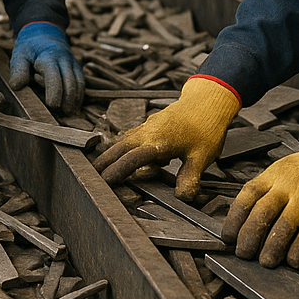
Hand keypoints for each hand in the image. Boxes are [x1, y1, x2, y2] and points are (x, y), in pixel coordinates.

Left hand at [9, 21, 85, 113]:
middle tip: (60, 113)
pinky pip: (82, 83)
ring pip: (79, 83)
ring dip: (75, 99)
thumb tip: (17, 86)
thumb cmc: (29, 47)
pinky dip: (79, 96)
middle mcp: (65, 59)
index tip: (52, 106)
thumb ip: (18, 70)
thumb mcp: (19, 55)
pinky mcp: (78, 68)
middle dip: (67, 100)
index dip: (55, 92)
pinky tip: (73, 106)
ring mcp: (73, 63)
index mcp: (49, 56)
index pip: (54, 76)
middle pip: (70, 82)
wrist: (44, 32)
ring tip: (68, 113)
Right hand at [93, 76, 239, 200]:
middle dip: (104, 162)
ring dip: (112, 154)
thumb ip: (190, 178)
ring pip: (124, 141)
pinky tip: (123, 154)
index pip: (132, 159)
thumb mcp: (202, 156)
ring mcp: (148, 126)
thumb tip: (182, 198)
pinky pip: (132, 136)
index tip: (104, 182)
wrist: (209, 100)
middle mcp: (149, 132)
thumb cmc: (206, 126)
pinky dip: (123, 146)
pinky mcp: (151, 124)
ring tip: (100, 168)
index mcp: (159, 141)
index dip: (117, 171)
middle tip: (89, 176)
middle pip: (119, 148)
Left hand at [221, 127, 298, 267]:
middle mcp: (288, 184)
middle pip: (261, 213)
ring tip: (266, 262)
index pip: (247, 196)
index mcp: (275, 173)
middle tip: (243, 254)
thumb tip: (251, 217)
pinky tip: (292, 261)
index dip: (234, 218)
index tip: (228, 236)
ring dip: (271, 249)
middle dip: (248, 237)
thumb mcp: (289, 169)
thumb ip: (272, 189)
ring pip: (281, 228)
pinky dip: (298, 252)